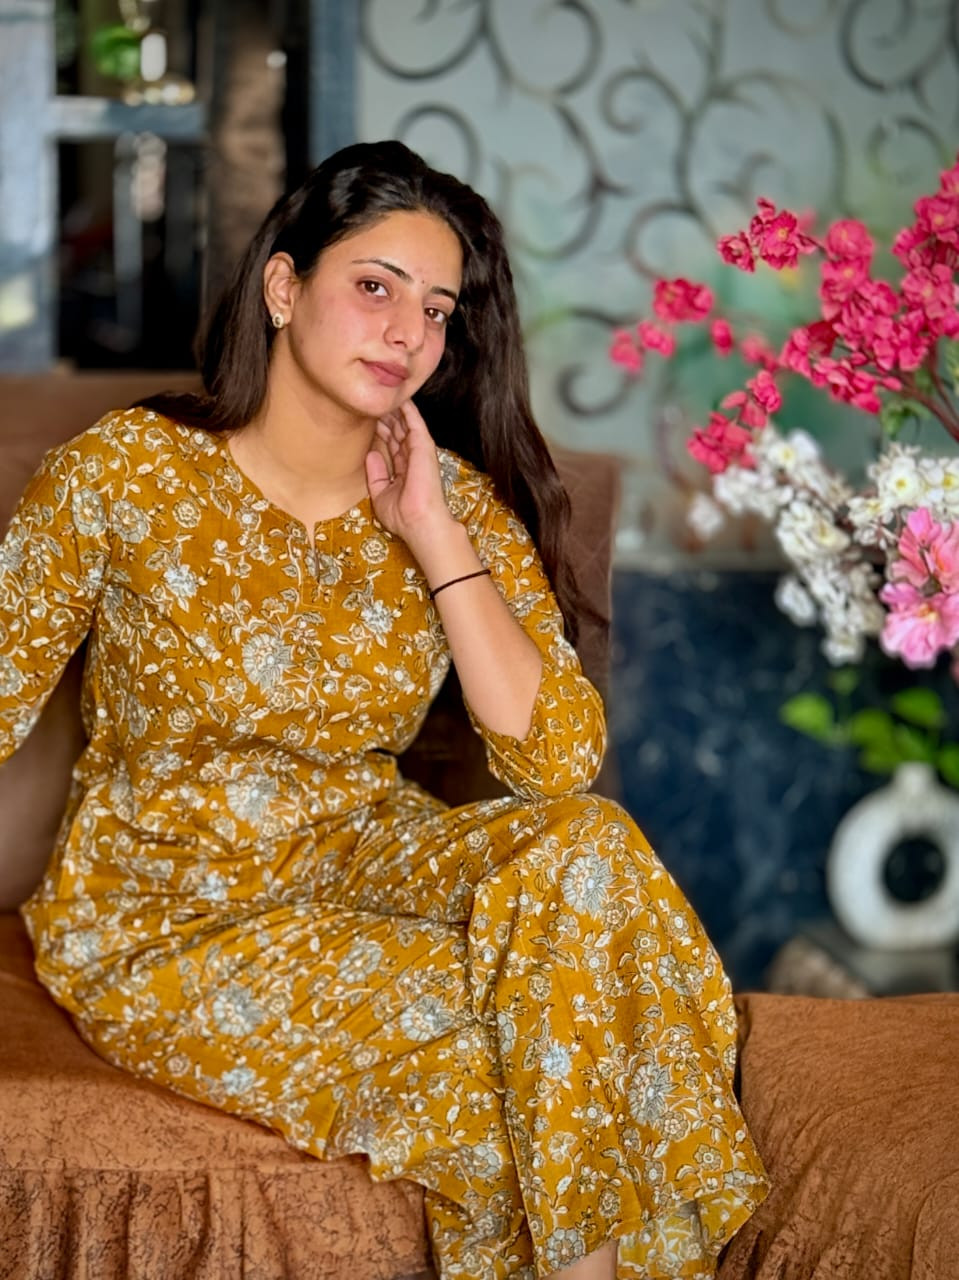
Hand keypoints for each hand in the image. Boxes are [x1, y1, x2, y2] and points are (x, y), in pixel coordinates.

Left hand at [365, 400, 455, 548]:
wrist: (418, 522)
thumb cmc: (402, 516)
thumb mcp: (381, 494)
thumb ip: (376, 474)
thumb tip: (371, 453)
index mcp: (404, 470)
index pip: (392, 445)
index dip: (381, 432)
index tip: (369, 420)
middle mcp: (413, 458)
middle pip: (398, 432)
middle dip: (386, 418)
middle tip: (373, 402)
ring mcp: (419, 451)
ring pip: (405, 424)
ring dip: (395, 410)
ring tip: (384, 394)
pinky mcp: (423, 445)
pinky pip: (415, 421)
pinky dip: (408, 409)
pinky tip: (400, 397)